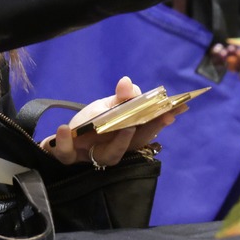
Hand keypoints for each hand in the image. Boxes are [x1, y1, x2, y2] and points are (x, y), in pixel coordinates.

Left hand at [41, 77, 181, 166]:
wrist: (65, 138)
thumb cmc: (92, 122)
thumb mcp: (107, 105)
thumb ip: (122, 96)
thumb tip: (127, 82)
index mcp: (130, 134)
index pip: (150, 128)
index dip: (163, 121)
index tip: (176, 110)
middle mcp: (117, 147)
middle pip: (137, 143)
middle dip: (149, 131)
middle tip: (160, 118)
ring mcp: (95, 154)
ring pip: (111, 155)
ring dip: (119, 141)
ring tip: (124, 127)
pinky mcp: (70, 157)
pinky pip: (67, 154)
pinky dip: (65, 142)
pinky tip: (64, 128)